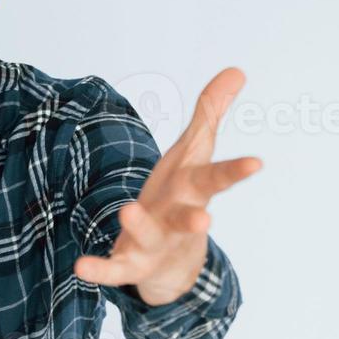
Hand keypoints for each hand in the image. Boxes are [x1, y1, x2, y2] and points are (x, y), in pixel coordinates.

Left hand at [73, 67, 260, 306]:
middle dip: (195, 217)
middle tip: (206, 219)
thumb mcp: (194, 153)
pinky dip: (99, 269)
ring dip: (140, 226)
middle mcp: (178, 219)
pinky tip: (80, 266)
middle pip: (188, 216)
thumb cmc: (183, 197)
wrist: (170, 264)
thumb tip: (236, 70)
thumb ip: (210, 113)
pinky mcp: (131, 264)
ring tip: (127, 211)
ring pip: (149, 237)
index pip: (216, 178)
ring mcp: (155, 244)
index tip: (257, 163)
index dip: (236, 171)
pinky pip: (114, 269)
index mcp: (193, 191)